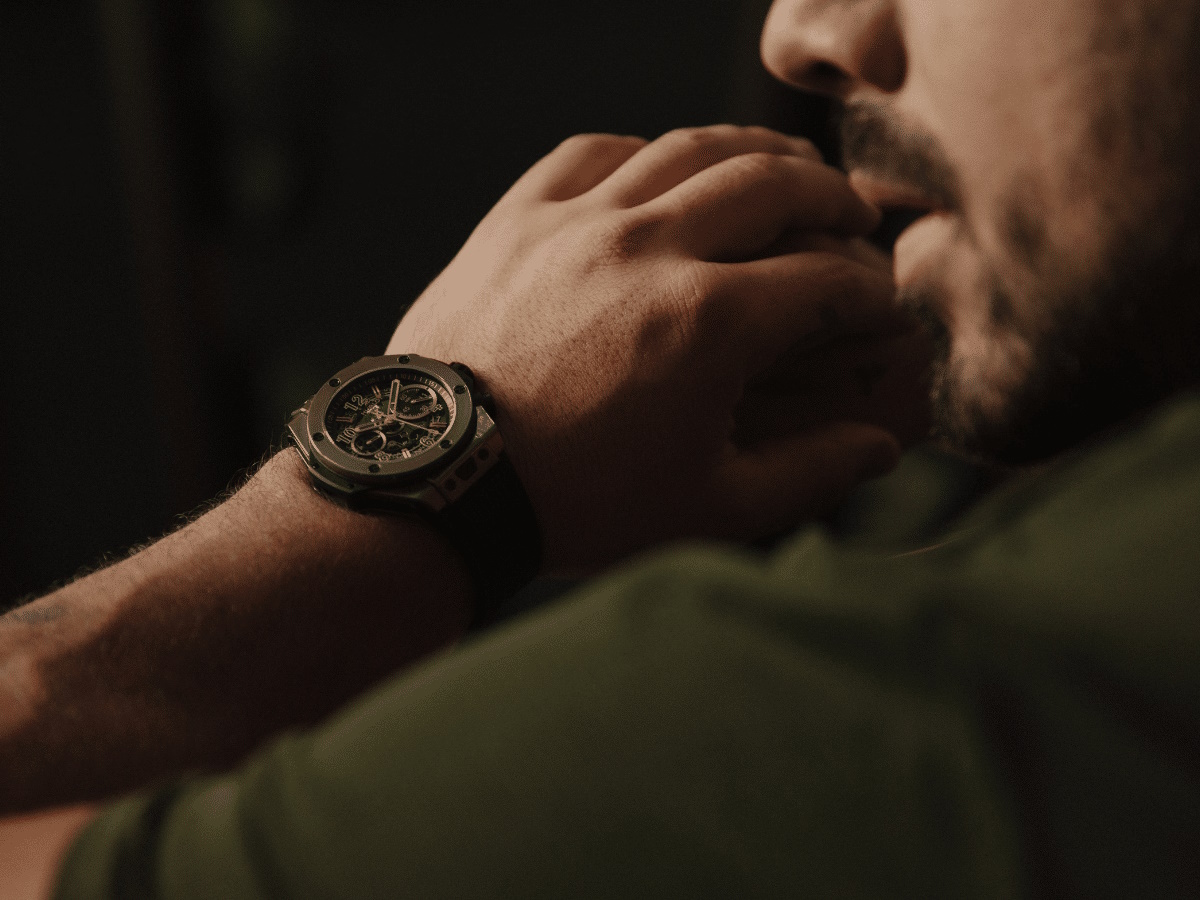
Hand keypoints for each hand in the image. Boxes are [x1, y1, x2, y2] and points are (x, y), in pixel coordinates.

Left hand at [388, 125, 927, 572]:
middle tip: (851, 216)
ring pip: (688, 149)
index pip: (824, 278)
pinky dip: (641, 152)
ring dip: (752, 152)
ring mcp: (578, 224)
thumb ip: (808, 472)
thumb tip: (880, 449)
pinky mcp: (518, 219)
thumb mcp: (707, 506)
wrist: (442, 481)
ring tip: (782, 168)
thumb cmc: (575, 503)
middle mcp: (651, 249)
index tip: (878, 303)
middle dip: (830, 195)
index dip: (869, 288)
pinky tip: (660, 169)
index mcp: (710, 322)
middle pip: (771, 183)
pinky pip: (591, 152)